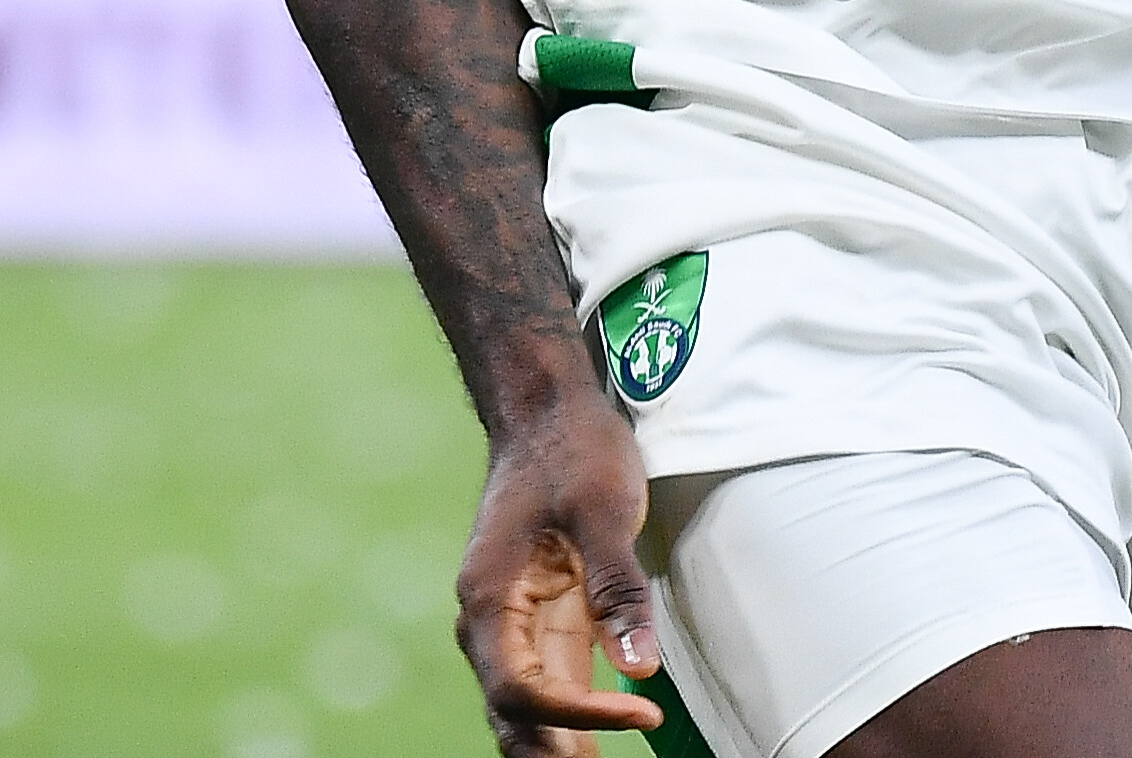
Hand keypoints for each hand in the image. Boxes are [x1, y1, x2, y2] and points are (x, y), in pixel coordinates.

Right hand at [452, 398, 665, 750]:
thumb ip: (618, 589)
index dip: (578, 716)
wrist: (546, 407)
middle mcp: (490, 620)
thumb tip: (639, 667)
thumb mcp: (603, 508)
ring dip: (558, 744)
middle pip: (511, 714)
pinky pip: (544, 683)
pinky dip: (568, 720)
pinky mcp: (539, 616)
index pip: (522, 690)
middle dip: (553, 752)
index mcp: (490, 598)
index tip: (641, 714)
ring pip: (524, 708)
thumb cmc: (571, 448)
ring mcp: (513, 622)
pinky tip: (595, 744)